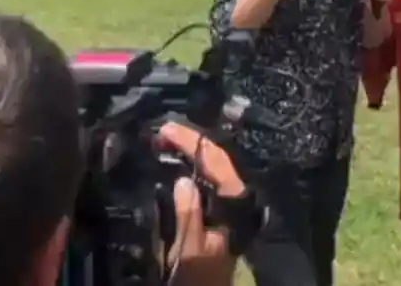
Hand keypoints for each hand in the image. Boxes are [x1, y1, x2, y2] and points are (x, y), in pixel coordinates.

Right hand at [157, 122, 244, 285]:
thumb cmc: (201, 277)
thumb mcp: (190, 251)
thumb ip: (189, 215)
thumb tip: (183, 179)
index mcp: (232, 204)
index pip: (215, 161)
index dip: (191, 142)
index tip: (167, 129)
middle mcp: (236, 199)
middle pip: (218, 160)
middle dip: (192, 142)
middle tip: (164, 131)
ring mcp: (230, 206)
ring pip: (215, 169)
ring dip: (193, 153)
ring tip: (168, 141)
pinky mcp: (221, 214)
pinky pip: (210, 181)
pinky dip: (195, 169)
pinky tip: (179, 165)